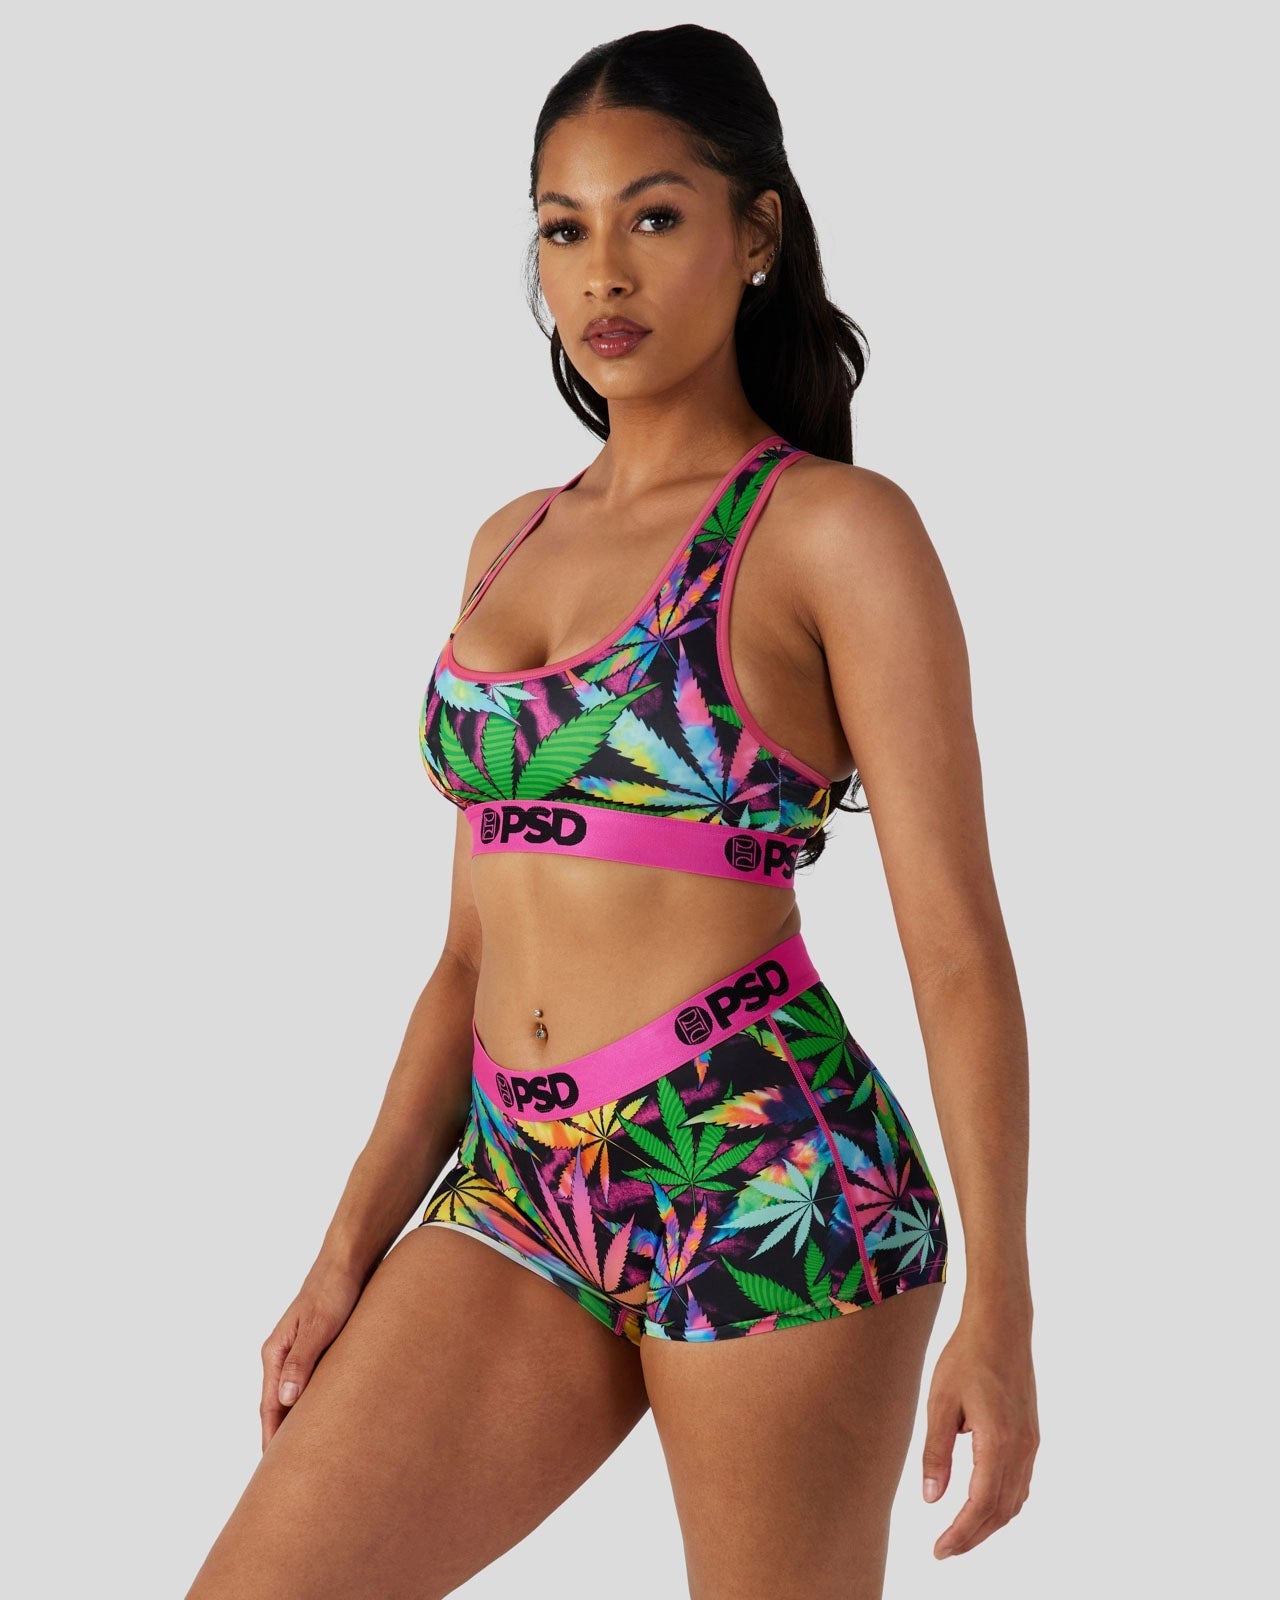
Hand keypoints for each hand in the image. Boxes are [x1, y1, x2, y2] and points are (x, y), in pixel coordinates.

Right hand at [259, 1259, 365, 1451]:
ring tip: (311, 1456)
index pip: (268, 1407)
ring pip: (296, 1398)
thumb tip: (285, 1400)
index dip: (272, 1439)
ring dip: (301, 1424)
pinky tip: (329, 1420)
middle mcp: (284, 1356)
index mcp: (275, 1353)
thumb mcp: (318, 1326)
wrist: (350, 1261)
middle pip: (279, 1407)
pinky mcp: (321, 1350)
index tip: (274, 1470)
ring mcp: (301, 1353)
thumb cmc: (333, 1290)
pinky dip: (317, 1405)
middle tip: (291, 1475)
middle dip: (283, 1439)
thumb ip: (302, 1361)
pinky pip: (314, 1385)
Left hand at [920, 1305, 1038, 1558]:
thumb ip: (936, 1453)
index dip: (962, 1534)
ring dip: (989, 1523)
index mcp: (999, 1442)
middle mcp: (1021, 1449)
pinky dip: (1002, 1504)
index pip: (981, 1505)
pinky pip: (1020, 1483)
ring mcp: (1030, 1443)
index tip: (939, 1551)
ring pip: (1014, 1500)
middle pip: (1001, 1510)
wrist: (1002, 1326)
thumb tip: (931, 1499)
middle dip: (973, 1536)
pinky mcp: (1030, 1435)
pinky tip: (982, 1505)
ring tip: (959, 1533)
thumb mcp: (940, 1402)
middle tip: (944, 1550)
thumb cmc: (967, 1357)